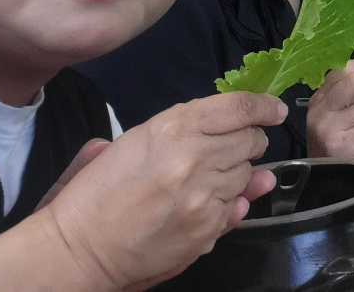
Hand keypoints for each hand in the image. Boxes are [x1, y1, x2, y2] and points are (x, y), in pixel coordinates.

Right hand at [40, 92, 282, 288]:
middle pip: (250, 140)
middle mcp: (195, 156)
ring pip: (248, 174)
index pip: (239, 107)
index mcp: (174, 127)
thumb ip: (192, 129)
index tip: (274, 111)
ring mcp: (204, 194)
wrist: (80, 247)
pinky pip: (236, 207)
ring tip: (205, 180)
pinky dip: (226, 204)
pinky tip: (202, 205)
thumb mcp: (137, 141)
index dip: (263, 107)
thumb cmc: (100, 189)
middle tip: (234, 148)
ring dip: (236, 174)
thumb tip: (243, 130)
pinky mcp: (207, 227)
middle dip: (249, 142)